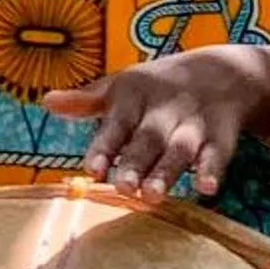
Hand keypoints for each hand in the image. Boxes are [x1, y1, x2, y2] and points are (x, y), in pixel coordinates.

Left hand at [45, 48, 262, 197]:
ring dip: (167, 172)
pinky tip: (207, 189)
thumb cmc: (156, 87)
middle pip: (148, 140)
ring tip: (153, 195)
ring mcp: (193, 125)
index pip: (116, 124)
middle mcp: (163, 112)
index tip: (91, 170)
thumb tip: (46, 102)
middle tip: (122, 188)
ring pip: (180, 150)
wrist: (223, 72)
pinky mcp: (220, 138)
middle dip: (135, 164)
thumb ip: (86, 101)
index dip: (104, 148)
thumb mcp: (121, 87)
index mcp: (134, 98)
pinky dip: (213, 171)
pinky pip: (218, 155)